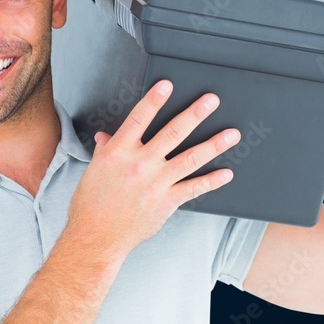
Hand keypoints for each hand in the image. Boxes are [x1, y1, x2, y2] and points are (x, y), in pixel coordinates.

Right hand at [66, 79, 240, 259]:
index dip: (154, 100)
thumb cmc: (91, 205)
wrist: (96, 237)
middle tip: (211, 101)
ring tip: (231, 134)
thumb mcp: (94, 171)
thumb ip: (105, 151)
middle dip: (194, 114)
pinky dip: (212, 180)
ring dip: (214, 145)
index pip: (139, 119)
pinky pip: (194, 188)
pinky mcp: (166, 202)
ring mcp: (156, 183)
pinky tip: (226, 173)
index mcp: (118, 152)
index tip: (167, 85)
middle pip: (172, 133)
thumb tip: (106, 137)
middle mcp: (139, 164)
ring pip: (190, 158)